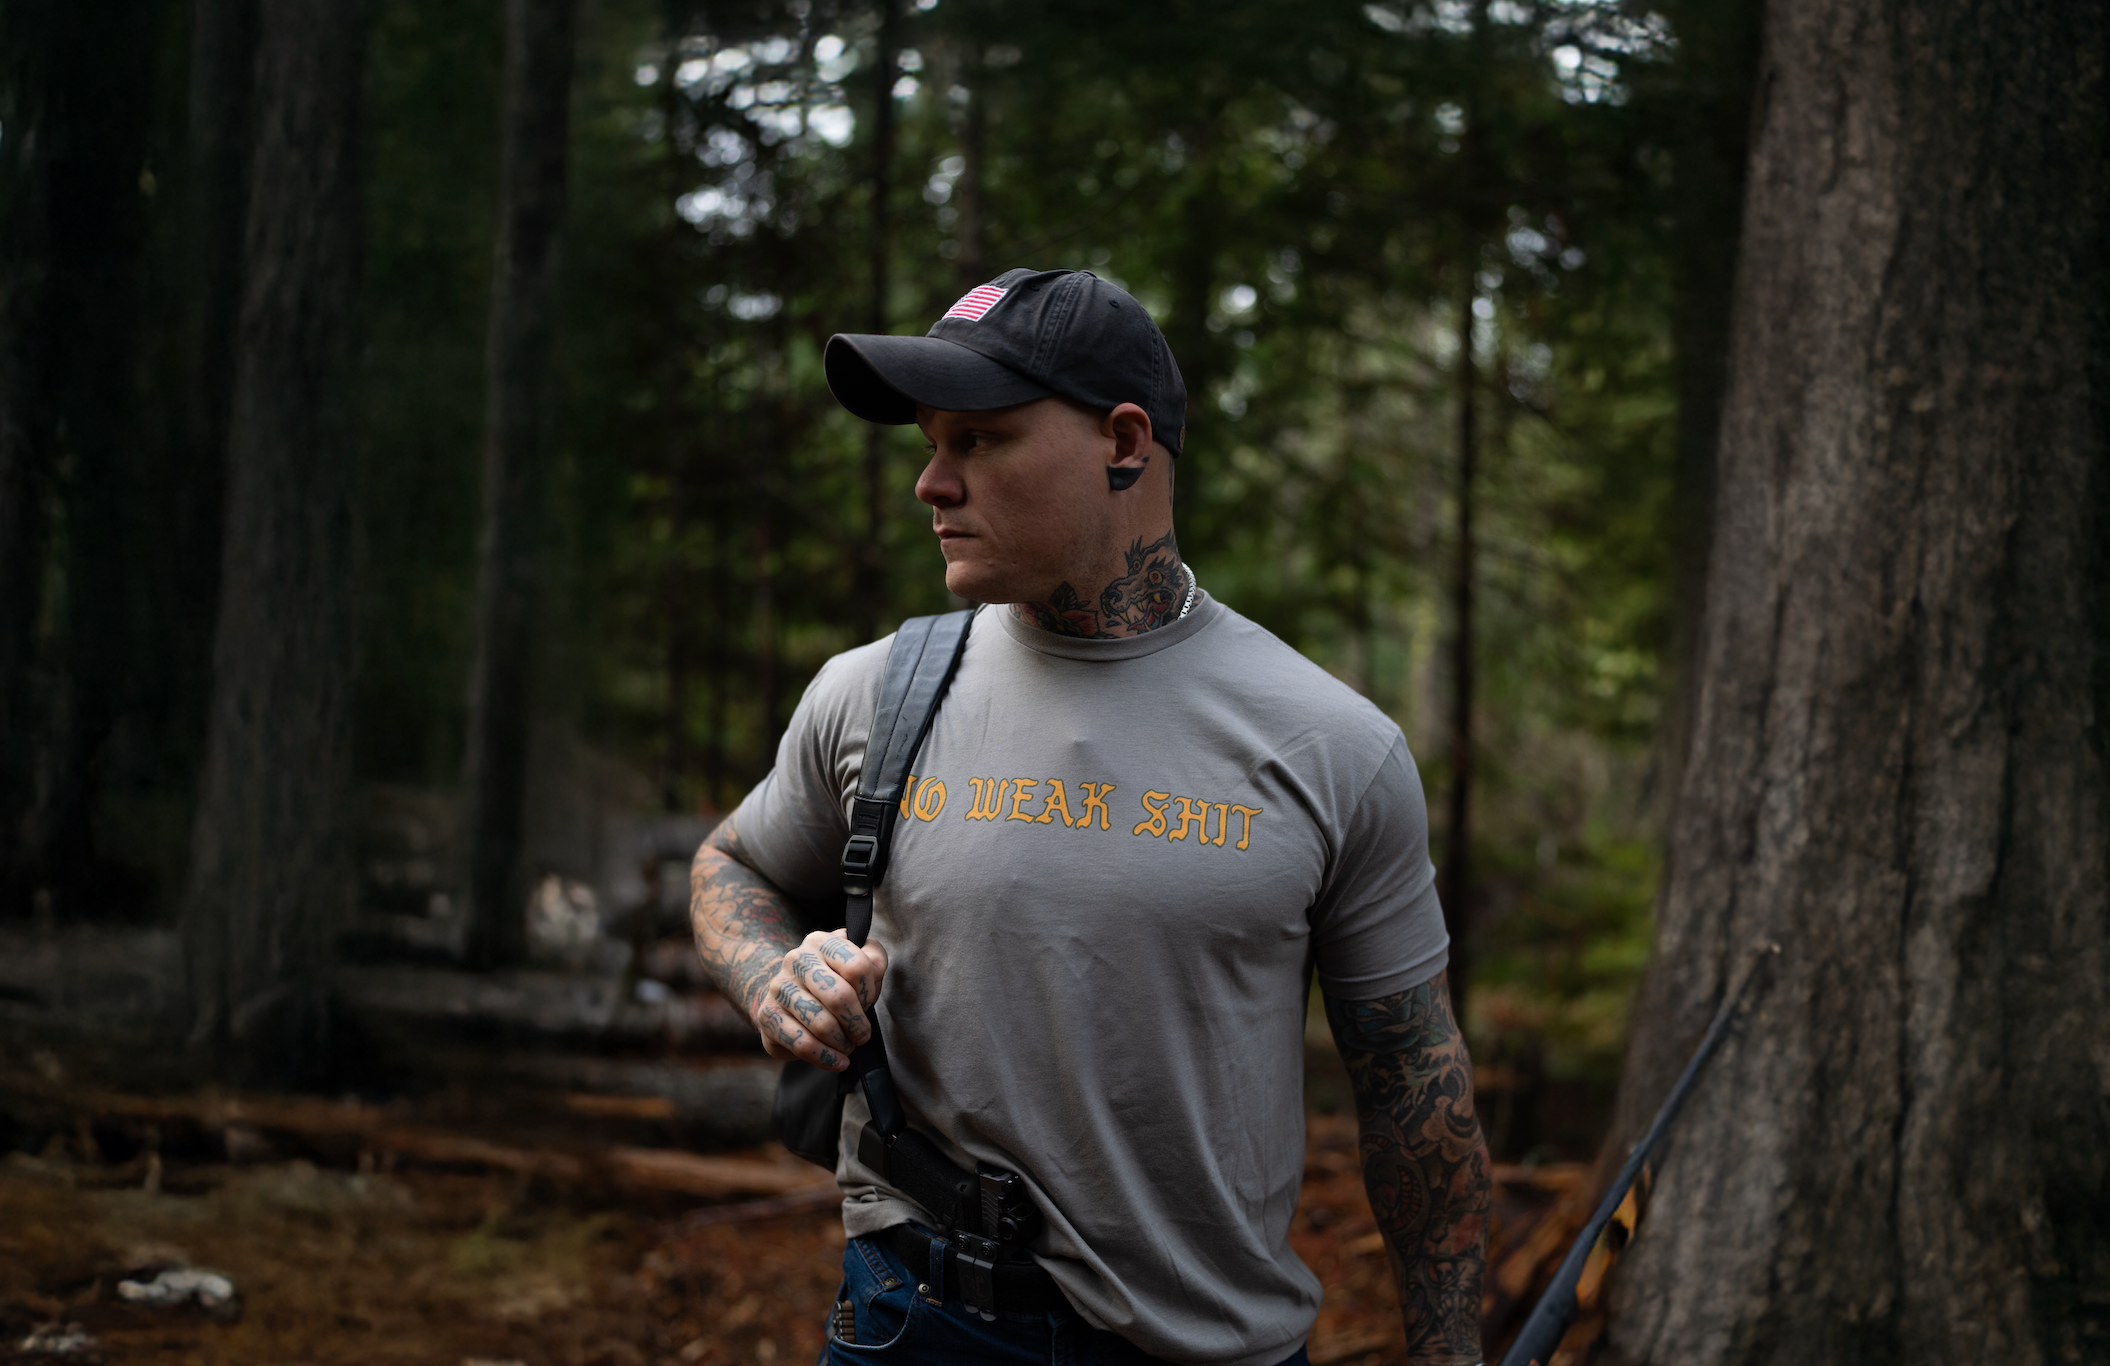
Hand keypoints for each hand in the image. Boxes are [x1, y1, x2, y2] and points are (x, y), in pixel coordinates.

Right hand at [749, 929, 888, 1070]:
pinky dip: (825, 1057)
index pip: (857, 966)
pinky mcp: (767, 1016)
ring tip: (848, 1046)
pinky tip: (837, 1062)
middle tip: (862, 1035)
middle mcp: (795, 960)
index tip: (868, 1003)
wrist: (789, 992)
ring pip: (820, 1023)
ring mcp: (779, 988)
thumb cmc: (833, 979)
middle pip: (839, 996)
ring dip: (842, 1042)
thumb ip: (874, 959)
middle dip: (857, 1023)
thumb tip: (874, 971)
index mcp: (820, 942)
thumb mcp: (858, 960)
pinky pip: (801, 1043)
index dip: (869, 991)